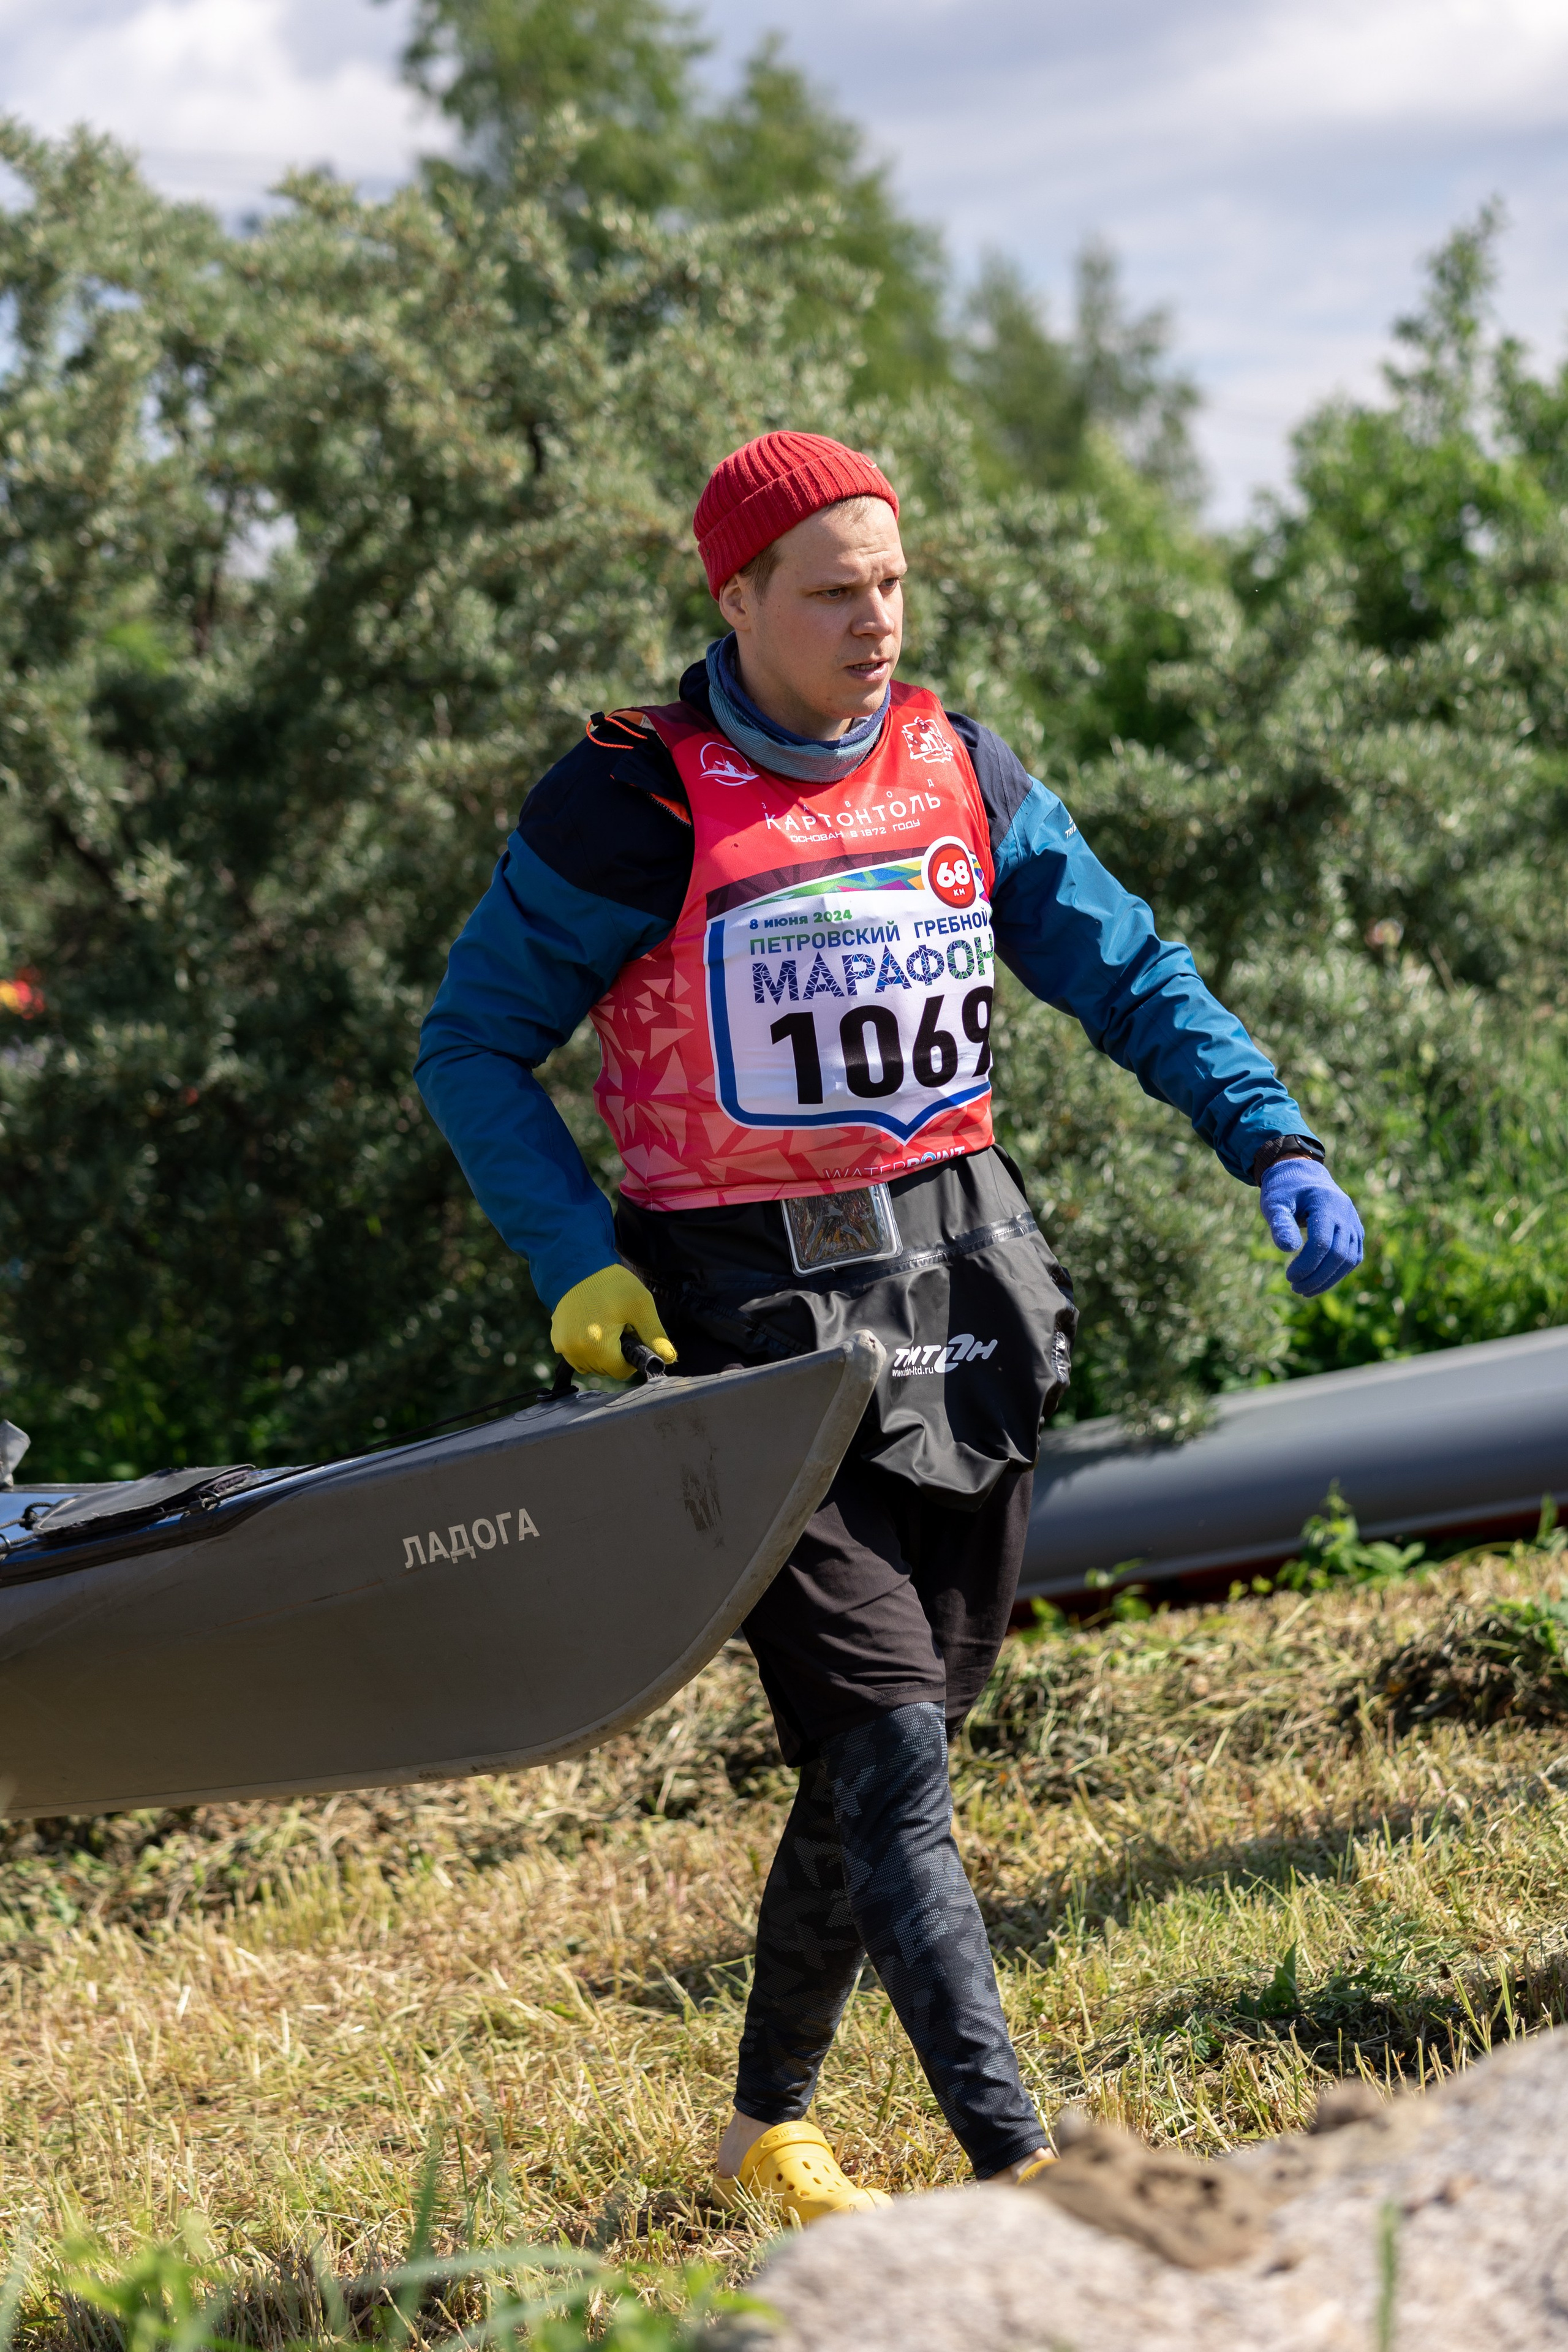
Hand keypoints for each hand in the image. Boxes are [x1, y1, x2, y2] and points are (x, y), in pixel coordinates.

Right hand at [549, 1263, 676, 1378]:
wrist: (578, 1265)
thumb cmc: (610, 1284)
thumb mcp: (640, 1305)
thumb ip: (655, 1335)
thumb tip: (669, 1359)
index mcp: (597, 1346)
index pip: (621, 1371)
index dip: (632, 1357)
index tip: (632, 1336)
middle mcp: (576, 1351)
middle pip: (605, 1369)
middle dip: (616, 1354)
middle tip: (619, 1327)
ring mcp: (563, 1346)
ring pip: (590, 1365)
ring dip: (601, 1353)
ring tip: (605, 1326)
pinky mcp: (557, 1339)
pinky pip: (576, 1355)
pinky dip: (587, 1347)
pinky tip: (592, 1326)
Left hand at [1260, 1159, 1363, 1297]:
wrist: (1303, 1176)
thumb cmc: (1285, 1191)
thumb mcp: (1275, 1203)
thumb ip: (1280, 1224)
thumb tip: (1288, 1249)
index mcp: (1326, 1203)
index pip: (1322, 1243)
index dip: (1307, 1265)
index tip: (1289, 1277)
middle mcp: (1346, 1213)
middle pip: (1339, 1255)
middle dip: (1317, 1277)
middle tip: (1294, 1288)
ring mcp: (1354, 1223)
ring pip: (1350, 1259)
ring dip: (1328, 1280)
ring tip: (1304, 1290)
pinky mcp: (1356, 1232)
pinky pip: (1353, 1257)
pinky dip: (1337, 1273)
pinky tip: (1318, 1281)